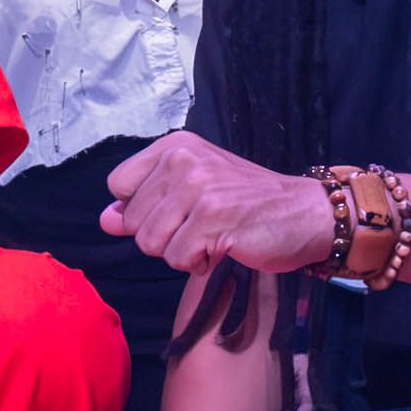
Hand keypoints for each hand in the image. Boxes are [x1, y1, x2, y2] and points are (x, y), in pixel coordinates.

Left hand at [100, 132, 338, 275]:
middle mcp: (183, 160)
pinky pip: (177, 259)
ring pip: (150, 243)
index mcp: (175, 146)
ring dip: (179, 252)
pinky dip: (198, 263)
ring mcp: (198, 187)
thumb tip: (106, 220)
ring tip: (210, 236)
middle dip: (162, 236)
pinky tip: (222, 247)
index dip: (140, 209)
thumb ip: (145, 202)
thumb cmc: (247, 203)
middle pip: (132, 220)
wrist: (304, 213)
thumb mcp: (192, 191)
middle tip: (200, 225)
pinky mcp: (213, 217)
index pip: (118, 185)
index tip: (175, 210)